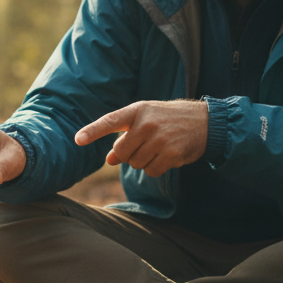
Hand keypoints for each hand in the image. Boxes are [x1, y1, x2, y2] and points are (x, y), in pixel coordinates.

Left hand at [74, 100, 207, 177]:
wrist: (205, 122)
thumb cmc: (169, 119)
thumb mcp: (146, 120)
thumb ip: (125, 136)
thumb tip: (108, 161)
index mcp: (138, 110)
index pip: (110, 121)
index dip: (93, 131)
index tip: (78, 139)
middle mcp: (147, 123)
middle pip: (121, 153)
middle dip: (129, 155)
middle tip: (145, 144)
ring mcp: (159, 139)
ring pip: (135, 164)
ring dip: (144, 161)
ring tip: (160, 147)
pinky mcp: (171, 154)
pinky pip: (151, 171)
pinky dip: (156, 168)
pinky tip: (167, 155)